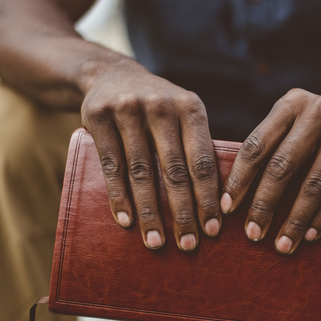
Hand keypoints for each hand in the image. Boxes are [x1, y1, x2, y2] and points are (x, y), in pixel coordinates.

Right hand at [80, 58, 220, 250]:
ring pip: (142, 172)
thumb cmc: (157, 109)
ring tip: (156, 242)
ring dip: (149, 212)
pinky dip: (119, 197)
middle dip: (183, 213)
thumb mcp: (182, 114)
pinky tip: (127, 221)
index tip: (214, 231)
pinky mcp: (99, 116)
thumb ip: (197, 146)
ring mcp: (128, 109)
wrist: (109, 74)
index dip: (209, 198)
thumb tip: (221, 203)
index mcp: (190, 107)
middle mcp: (161, 105)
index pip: (203, 161)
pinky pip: (111, 165)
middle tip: (188, 245)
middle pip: (174, 170)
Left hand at [220, 88, 320, 253]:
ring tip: (282, 245)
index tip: (227, 208)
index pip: (257, 145)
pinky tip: (310, 235)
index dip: (240, 179)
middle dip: (264, 204)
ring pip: (313, 183)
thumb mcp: (300, 135)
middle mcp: (320, 108)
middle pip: (282, 165)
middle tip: (252, 234)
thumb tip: (231, 199)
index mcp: (293, 103)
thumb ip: (273, 152)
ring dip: (295, 220)